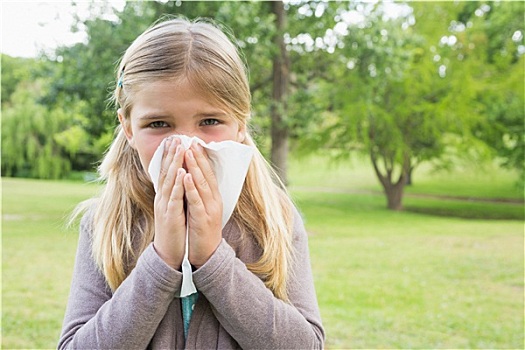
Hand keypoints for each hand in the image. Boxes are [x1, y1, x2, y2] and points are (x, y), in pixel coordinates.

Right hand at [153, 138, 186, 268]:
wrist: (169, 253)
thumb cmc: (174, 229)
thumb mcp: (174, 208)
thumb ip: (175, 194)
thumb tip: (181, 178)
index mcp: (165, 195)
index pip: (166, 171)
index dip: (169, 155)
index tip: (174, 139)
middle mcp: (162, 198)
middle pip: (165, 171)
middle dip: (170, 153)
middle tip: (175, 136)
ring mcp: (164, 206)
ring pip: (169, 180)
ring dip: (174, 163)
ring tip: (179, 147)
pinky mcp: (170, 215)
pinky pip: (174, 197)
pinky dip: (177, 184)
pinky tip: (181, 172)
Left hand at [183, 143, 222, 267]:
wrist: (207, 254)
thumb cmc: (201, 230)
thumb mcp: (201, 208)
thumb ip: (198, 193)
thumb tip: (192, 178)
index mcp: (213, 197)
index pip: (208, 173)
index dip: (201, 157)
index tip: (194, 142)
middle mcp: (214, 200)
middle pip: (206, 174)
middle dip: (199, 157)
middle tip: (191, 140)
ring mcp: (210, 209)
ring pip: (202, 184)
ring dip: (195, 167)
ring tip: (189, 152)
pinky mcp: (204, 219)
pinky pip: (196, 201)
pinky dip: (191, 188)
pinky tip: (186, 176)